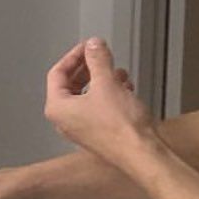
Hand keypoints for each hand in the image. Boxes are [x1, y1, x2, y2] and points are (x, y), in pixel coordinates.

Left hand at [44, 38, 155, 168]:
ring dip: (102, 80)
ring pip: (87, 95)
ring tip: (117, 72)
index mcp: (58, 108)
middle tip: (100, 55)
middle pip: (71, 84)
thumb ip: (98, 59)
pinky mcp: (97, 134)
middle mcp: (65, 121)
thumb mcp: (107, 82)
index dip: (74, 55)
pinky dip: (109, 95)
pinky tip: (124, 88)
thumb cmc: (120, 126)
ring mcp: (80, 129)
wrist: (141, 153)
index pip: (57, 73)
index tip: (88, 46)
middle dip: (89, 68)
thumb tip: (93, 45)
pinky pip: (98, 107)